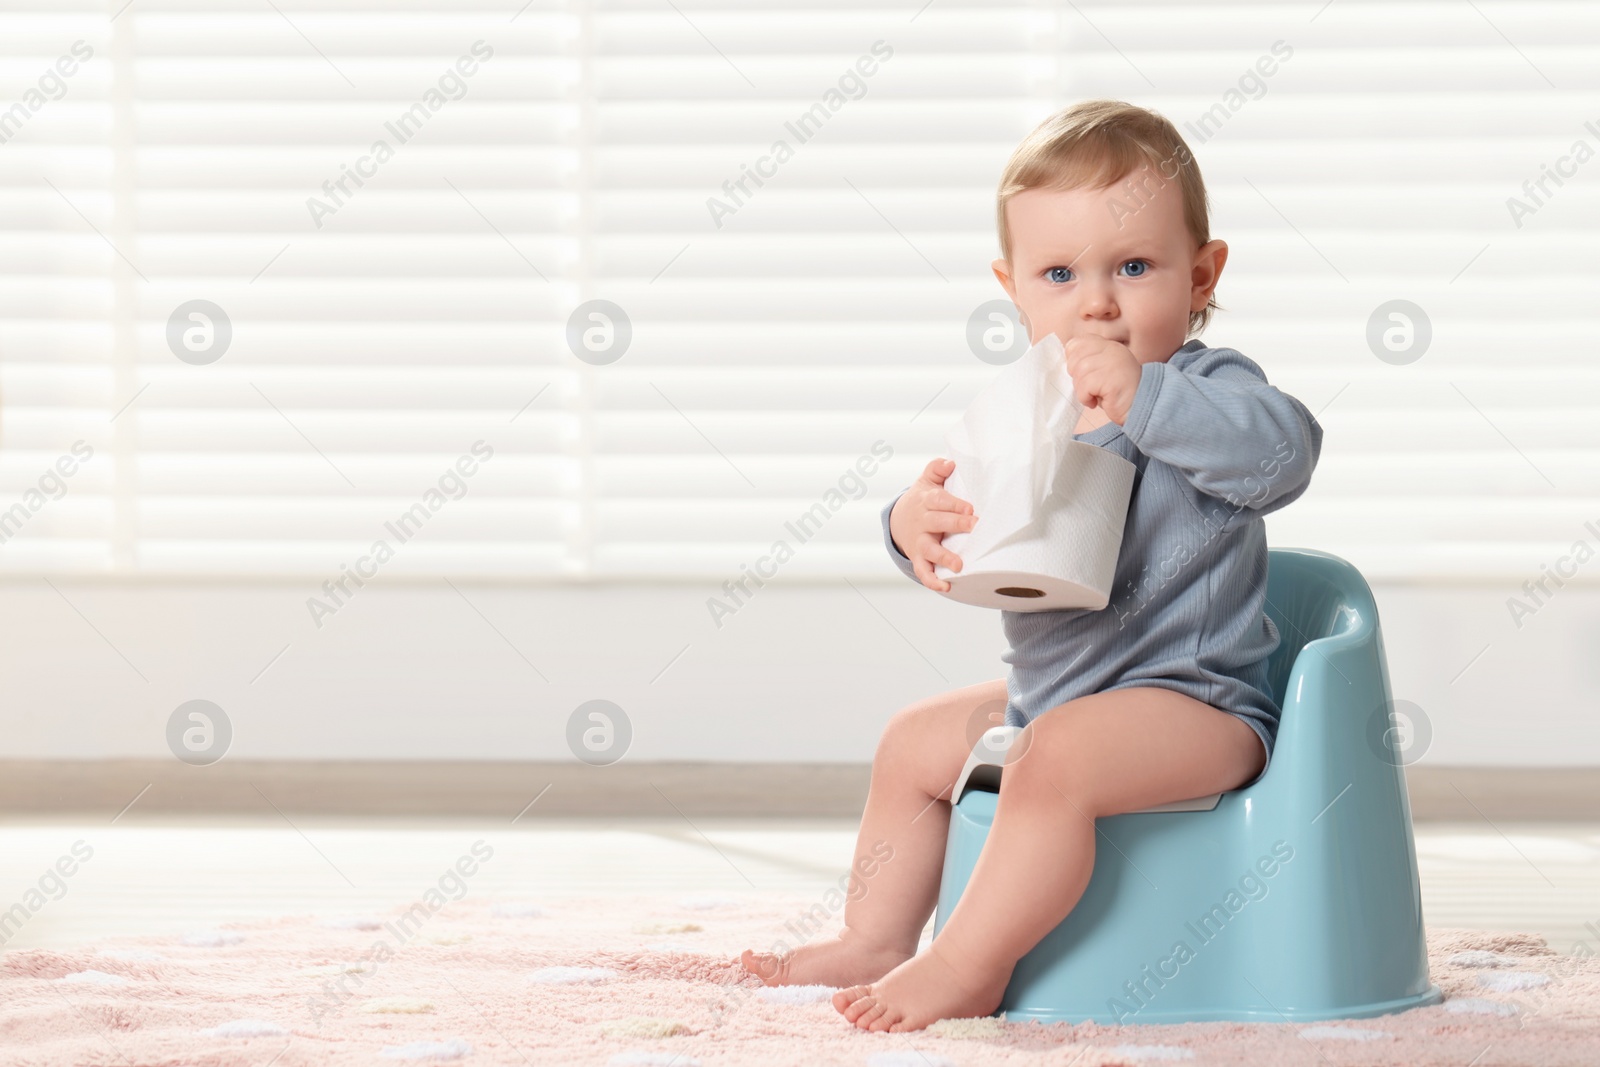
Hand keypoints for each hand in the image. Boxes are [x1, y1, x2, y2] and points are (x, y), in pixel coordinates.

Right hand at [888, 457, 977, 592]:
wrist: (897, 521)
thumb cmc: (922, 500)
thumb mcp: (926, 481)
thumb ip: (936, 469)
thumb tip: (950, 462)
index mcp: (926, 501)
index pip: (939, 500)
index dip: (954, 504)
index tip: (971, 507)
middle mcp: (922, 521)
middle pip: (937, 522)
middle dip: (955, 524)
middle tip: (974, 526)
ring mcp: (919, 541)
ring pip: (929, 549)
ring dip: (944, 557)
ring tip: (959, 565)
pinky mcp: (918, 558)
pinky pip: (923, 571)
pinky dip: (932, 580)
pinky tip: (945, 587)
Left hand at [1062, 335, 1142, 424]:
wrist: (1142, 407)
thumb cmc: (1118, 393)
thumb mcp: (1103, 371)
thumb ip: (1088, 362)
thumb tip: (1067, 362)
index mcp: (1109, 346)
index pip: (1077, 342)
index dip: (1072, 359)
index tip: (1081, 374)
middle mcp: (1111, 350)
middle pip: (1075, 358)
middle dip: (1076, 377)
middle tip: (1088, 387)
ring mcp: (1112, 363)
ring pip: (1079, 372)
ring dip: (1082, 389)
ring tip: (1094, 395)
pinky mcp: (1111, 379)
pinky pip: (1085, 386)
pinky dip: (1086, 398)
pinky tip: (1095, 401)